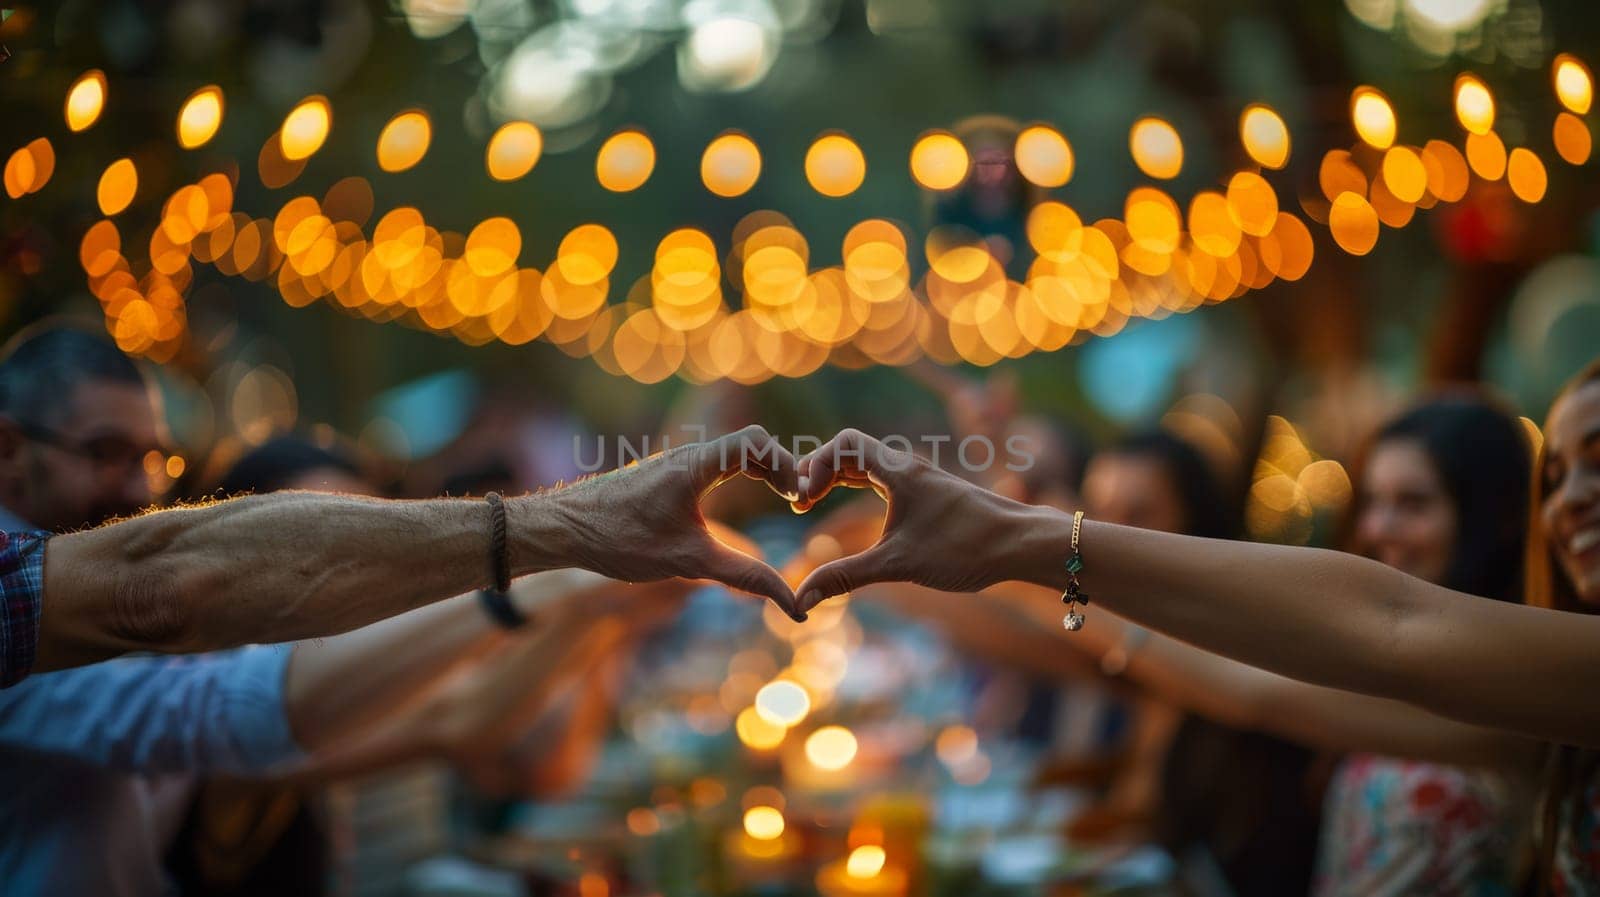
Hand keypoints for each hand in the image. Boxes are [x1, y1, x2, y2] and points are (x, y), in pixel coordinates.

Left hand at [540, 425, 804, 618]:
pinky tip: (728, 510)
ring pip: (727, 454)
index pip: (756, 441)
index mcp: (696, 464)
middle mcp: (685, 455)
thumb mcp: (689, 562)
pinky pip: (708, 465)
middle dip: (779, 469)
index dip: (786, 465)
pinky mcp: (659, 475)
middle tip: (795, 501)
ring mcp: (671, 463)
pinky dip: (733, 477)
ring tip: (774, 501)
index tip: (796, 499)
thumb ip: (745, 577)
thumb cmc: (618, 540)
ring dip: (756, 472)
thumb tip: (792, 605)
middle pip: (748, 444)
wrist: (558, 528)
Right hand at [791, 428, 1037, 613]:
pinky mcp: (931, 495)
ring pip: (868, 466)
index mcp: (899, 470)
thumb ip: (845, 577)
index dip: (815, 466)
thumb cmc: (966, 548)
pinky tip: (858, 517)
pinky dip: (861, 489)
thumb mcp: (898, 564)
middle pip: (850, 452)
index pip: (844, 444)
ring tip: (814, 505)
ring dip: (838, 479)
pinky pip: (885, 480)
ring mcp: (921, 480)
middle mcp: (909, 467)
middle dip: (819, 472)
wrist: (1024, 545)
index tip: (805, 501)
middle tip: (800, 503)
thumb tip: (800, 599)